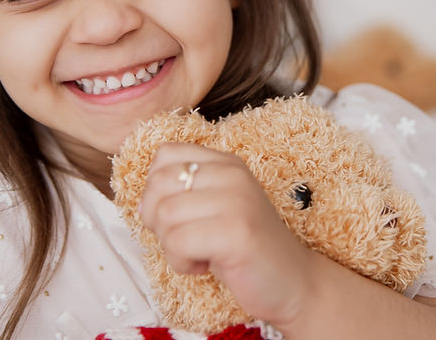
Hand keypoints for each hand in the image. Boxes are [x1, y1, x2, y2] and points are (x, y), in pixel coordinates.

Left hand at [137, 142, 317, 325]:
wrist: (293, 282)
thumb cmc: (244, 248)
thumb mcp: (216, 207)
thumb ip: (185, 192)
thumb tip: (142, 200)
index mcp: (226, 163)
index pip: (166, 154)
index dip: (155, 189)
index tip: (176, 215)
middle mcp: (232, 173)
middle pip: (158, 184)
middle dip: (157, 220)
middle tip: (184, 239)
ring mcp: (236, 201)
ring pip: (164, 215)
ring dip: (171, 245)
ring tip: (199, 253)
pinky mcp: (236, 232)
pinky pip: (178, 242)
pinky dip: (182, 263)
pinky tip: (206, 266)